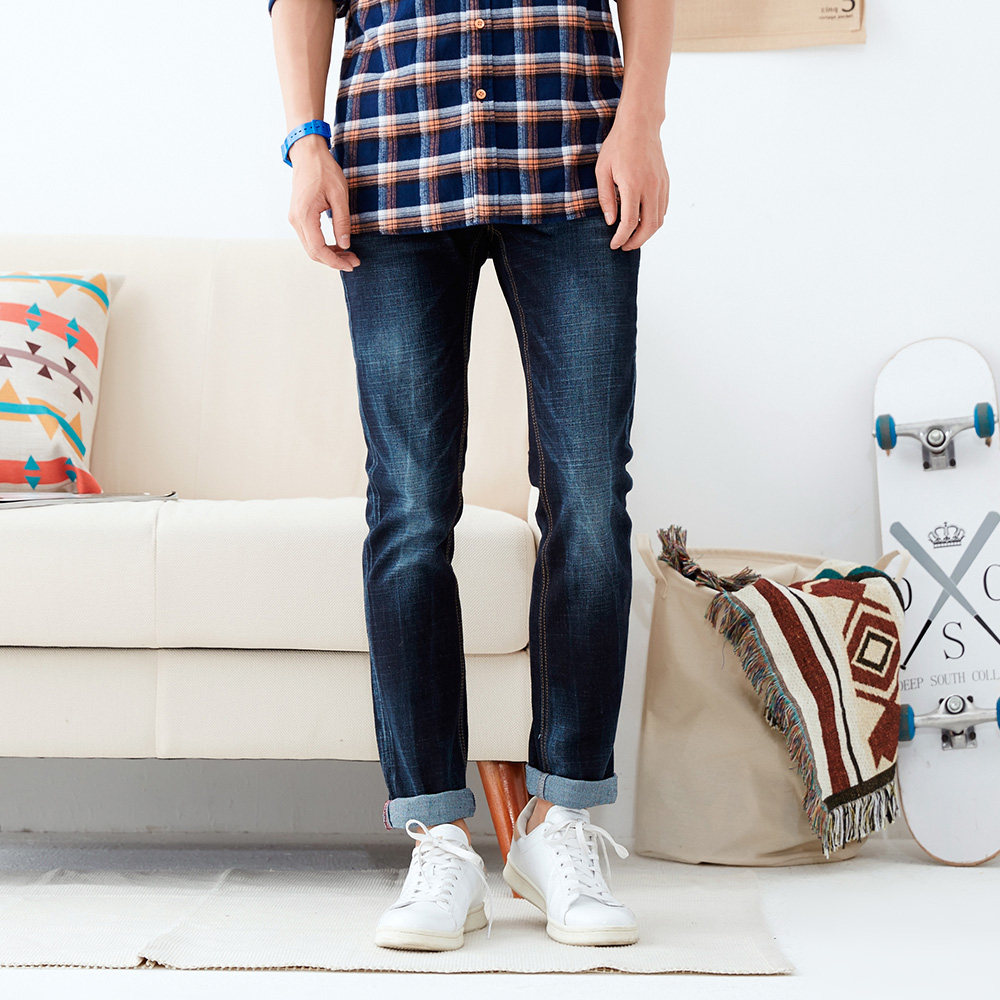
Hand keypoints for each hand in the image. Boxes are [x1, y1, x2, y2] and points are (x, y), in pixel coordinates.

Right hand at [287, 134, 359, 270]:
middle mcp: (295, 219)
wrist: (308, 154)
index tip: (351, 264)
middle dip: (334, 261)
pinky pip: (309, 238)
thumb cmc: (324, 170)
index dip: (335, 261)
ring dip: (329, 254)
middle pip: (313, 252)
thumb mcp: (340, 196)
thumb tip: (345, 245)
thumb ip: (342, 222)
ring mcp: (294, 218)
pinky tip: (338, 246)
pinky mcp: (297, 216)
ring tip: (349, 255)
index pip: (318, 249)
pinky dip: (323, 246)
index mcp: (305, 215)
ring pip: (310, 247)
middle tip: (354, 262)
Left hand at [595, 108, 668, 250]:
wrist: (640, 124)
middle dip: (636, 242)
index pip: (629, 223)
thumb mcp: (602, 171)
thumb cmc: (617, 146)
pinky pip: (663, 208)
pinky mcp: (666, 182)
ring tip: (632, 237)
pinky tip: (642, 221)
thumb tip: (610, 222)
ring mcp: (661, 185)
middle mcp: (650, 187)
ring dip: (646, 233)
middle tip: (623, 246)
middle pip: (648, 226)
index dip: (621, 238)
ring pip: (659, 220)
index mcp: (633, 185)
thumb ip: (606, 198)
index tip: (614, 244)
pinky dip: (654, 220)